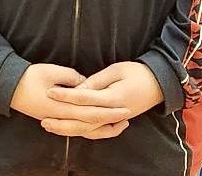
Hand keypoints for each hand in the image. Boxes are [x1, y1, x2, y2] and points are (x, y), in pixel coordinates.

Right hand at [10, 63, 130, 138]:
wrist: (10, 87)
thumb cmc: (29, 77)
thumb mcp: (51, 71)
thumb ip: (72, 78)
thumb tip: (86, 84)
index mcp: (62, 107)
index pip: (91, 111)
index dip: (109, 110)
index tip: (124, 107)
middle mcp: (62, 118)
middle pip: (91, 123)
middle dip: (110, 120)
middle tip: (127, 116)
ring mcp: (58, 120)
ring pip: (84, 130)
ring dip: (102, 128)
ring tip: (118, 124)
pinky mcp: (55, 119)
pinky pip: (76, 128)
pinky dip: (89, 129)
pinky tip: (98, 126)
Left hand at [42, 61, 163, 138]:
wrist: (158, 85)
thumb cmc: (137, 73)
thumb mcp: (116, 70)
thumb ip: (96, 81)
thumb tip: (78, 88)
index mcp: (113, 97)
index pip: (84, 97)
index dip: (66, 95)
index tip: (49, 92)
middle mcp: (113, 113)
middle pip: (83, 120)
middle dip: (62, 120)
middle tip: (43, 119)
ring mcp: (114, 120)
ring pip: (89, 130)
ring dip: (69, 129)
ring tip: (51, 127)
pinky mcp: (115, 121)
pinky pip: (97, 131)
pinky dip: (83, 132)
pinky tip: (70, 130)